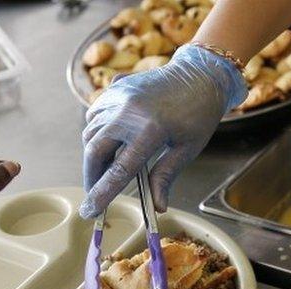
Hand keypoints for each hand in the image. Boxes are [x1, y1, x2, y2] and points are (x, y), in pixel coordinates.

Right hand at [79, 44, 246, 217]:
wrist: (200, 75)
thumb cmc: (198, 114)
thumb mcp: (187, 149)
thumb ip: (165, 176)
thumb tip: (157, 206)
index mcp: (150, 129)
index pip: (119, 170)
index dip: (102, 194)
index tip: (90, 211)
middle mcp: (128, 111)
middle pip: (94, 151)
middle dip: (91, 176)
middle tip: (95, 192)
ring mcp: (119, 96)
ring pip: (90, 132)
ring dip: (93, 153)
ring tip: (105, 167)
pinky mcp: (115, 87)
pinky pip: (95, 114)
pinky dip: (96, 131)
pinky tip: (109, 140)